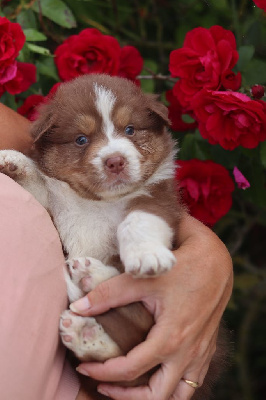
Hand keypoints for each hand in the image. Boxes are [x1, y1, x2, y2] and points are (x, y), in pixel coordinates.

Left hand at [71, 215, 232, 399]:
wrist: (216, 262)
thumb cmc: (181, 268)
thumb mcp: (143, 280)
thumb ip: (108, 294)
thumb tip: (78, 307)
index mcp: (170, 339)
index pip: (131, 370)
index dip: (103, 372)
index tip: (85, 367)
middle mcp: (188, 353)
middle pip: (157, 396)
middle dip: (126, 397)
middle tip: (104, 385)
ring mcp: (200, 354)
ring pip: (179, 395)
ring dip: (152, 397)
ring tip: (129, 388)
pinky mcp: (207, 348)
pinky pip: (192, 381)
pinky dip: (173, 386)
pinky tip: (158, 371)